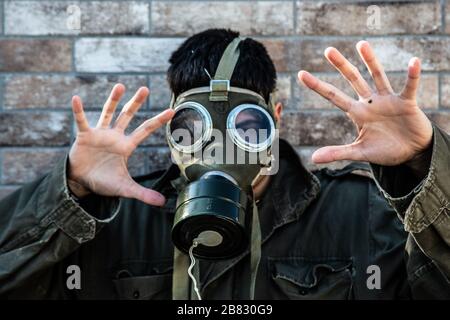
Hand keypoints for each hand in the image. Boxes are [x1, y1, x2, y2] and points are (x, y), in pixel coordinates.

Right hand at [68, 84, 173, 205]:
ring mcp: (100, 134)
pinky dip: (79, 111)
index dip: (158, 121)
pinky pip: (82, 121)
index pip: (145, 130)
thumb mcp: (125, 188)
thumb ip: (143, 194)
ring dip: (113, 100)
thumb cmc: (105, 181)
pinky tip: (76, 99)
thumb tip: (163, 203)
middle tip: (145, 88)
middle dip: (136, 103)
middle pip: (128, 116)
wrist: (83, 182)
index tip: (172, 110)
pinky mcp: (84, 136)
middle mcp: (115, 136)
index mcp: (127, 146)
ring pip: (108, 113)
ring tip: (120, 86)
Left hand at [298, 41, 432, 165]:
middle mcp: (370, 102)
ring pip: (377, 76)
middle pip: (353, 79)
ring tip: (361, 44)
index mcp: (357, 113)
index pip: (333, 96)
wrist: (412, 153)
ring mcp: (388, 100)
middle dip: (341, 65)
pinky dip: (412, 75)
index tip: (301, 74)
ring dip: (370, 60)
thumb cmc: (385, 150)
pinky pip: (409, 86)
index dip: (318, 86)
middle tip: (328, 50)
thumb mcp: (359, 152)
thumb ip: (338, 153)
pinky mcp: (407, 103)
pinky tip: (413, 62)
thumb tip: (313, 158)